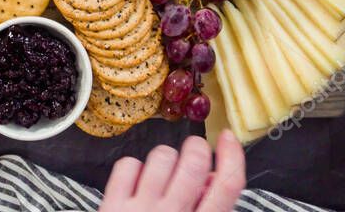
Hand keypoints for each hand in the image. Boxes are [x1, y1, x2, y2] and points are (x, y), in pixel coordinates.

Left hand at [99, 130, 244, 211]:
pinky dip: (134, 168)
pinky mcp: (112, 206)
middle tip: (194, 154)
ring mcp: (141, 210)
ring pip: (161, 156)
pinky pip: (127, 165)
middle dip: (196, 149)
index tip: (227, 138)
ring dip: (166, 159)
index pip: (227, 185)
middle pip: (194, 161)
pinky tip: (137, 183)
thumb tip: (213, 178)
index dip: (231, 155)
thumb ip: (210, 210)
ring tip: (162, 176)